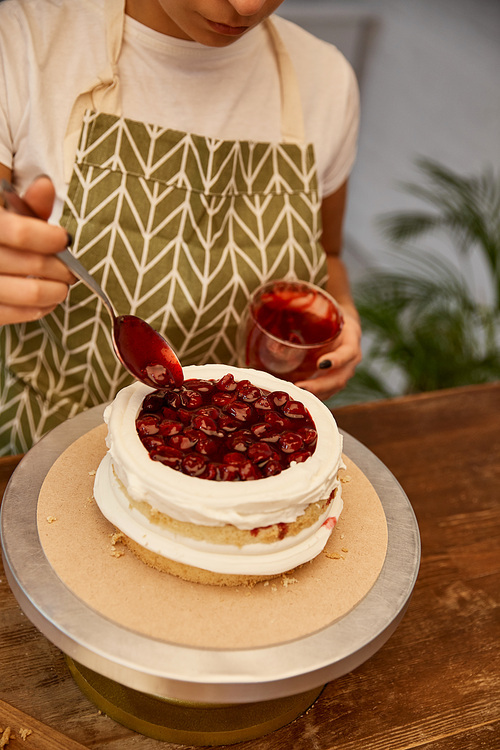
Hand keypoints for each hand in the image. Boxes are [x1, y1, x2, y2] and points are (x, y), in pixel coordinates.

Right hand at [0, 175, 73, 324]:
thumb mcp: (5, 217)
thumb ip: (26, 206)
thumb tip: (45, 186)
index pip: (19, 233)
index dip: (48, 237)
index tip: (63, 239)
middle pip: (33, 264)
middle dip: (62, 268)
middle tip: (70, 270)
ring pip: (33, 293)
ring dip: (57, 290)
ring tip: (62, 285)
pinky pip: (21, 315)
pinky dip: (42, 308)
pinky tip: (47, 300)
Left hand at [295, 310, 361, 399]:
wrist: (342, 324)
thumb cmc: (329, 315)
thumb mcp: (321, 308)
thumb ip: (302, 305)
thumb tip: (271, 298)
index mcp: (351, 340)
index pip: (347, 353)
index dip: (337, 360)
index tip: (321, 363)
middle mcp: (350, 360)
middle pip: (339, 378)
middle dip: (320, 385)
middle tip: (301, 387)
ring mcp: (343, 372)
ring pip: (332, 389)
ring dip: (315, 394)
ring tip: (295, 394)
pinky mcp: (333, 380)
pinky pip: (325, 392)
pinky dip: (312, 395)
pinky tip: (296, 396)